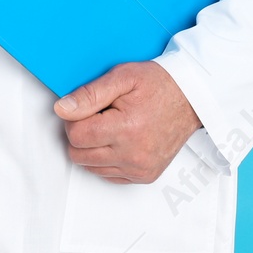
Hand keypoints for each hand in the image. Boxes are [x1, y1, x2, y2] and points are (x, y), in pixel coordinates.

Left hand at [54, 61, 200, 184]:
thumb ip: (89, 94)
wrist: (191, 98)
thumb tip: (62, 110)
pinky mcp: (144, 176)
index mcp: (126, 128)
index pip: (76, 135)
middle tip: (101, 115)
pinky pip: (108, 175)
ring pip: (90, 166)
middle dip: (83, 133)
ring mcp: (139, 168)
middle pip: (79, 154)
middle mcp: (133, 154)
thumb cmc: (159, 84)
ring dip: (94, 147)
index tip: (90, 107)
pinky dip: (108, 159)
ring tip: (114, 126)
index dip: (76, 118)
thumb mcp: (122, 76)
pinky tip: (121, 140)